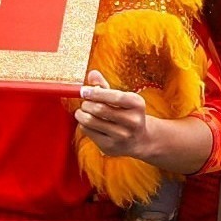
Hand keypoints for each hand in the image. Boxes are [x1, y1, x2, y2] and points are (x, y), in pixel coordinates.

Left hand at [77, 77, 211, 176]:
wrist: (139, 139)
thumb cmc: (127, 114)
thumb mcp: (122, 99)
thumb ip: (105, 86)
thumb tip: (92, 74)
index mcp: (137, 104)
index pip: (115, 96)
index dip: (96, 93)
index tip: (84, 91)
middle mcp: (132, 121)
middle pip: (100, 109)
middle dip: (87, 104)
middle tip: (85, 103)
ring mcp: (122, 136)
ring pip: (91, 121)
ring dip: (81, 114)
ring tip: (82, 111)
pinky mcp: (111, 146)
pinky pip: (88, 131)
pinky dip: (83, 125)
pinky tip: (88, 123)